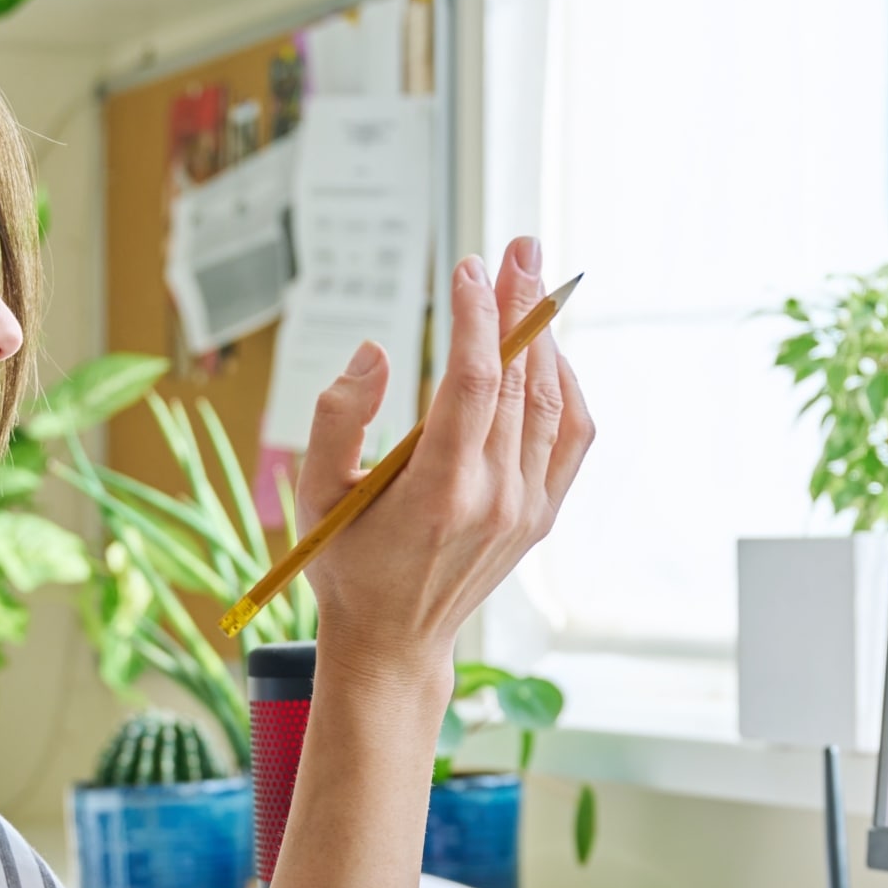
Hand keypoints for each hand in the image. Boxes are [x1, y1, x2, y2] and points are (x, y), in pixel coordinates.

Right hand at [294, 240, 593, 685]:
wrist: (394, 641)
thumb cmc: (347, 563)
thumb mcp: (315, 494)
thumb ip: (336, 417)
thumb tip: (376, 350)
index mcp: (439, 491)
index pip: (473, 380)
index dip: (477, 316)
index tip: (468, 268)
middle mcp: (494, 498)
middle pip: (518, 378)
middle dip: (519, 304)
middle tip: (518, 246)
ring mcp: (525, 508)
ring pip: (550, 401)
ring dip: (544, 336)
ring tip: (533, 281)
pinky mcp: (541, 515)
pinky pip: (571, 436)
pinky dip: (566, 385)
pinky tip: (549, 349)